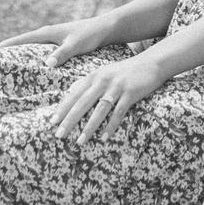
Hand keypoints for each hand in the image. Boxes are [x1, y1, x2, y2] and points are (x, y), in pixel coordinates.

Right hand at [0, 17, 108, 67]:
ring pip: (30, 53)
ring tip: (3, 77)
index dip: (2, 47)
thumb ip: (62, 53)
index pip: (19, 40)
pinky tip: (29, 79)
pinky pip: (39, 57)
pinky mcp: (59, 50)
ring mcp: (52, 43)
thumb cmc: (91, 35)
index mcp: (46, 33)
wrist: (106, 30)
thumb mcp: (76, 44)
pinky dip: (32, 65)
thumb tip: (47, 64)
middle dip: (6, 56)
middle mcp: (46, 37)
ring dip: (19, 61)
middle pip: (21, 47)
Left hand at [52, 50, 167, 145]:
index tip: (52, 122)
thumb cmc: (125, 71)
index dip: (63, 108)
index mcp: (95, 75)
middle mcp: (103, 80)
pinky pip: (118, 112)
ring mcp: (117, 86)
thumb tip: (69, 92)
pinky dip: (111, 125)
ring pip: (99, 109)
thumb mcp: (105, 72)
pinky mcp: (131, 93)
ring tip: (80, 141)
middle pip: (83, 102)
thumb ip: (88, 82)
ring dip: (89, 127)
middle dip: (70, 120)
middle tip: (59, 135)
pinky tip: (105, 137)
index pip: (74, 93)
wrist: (151, 63)